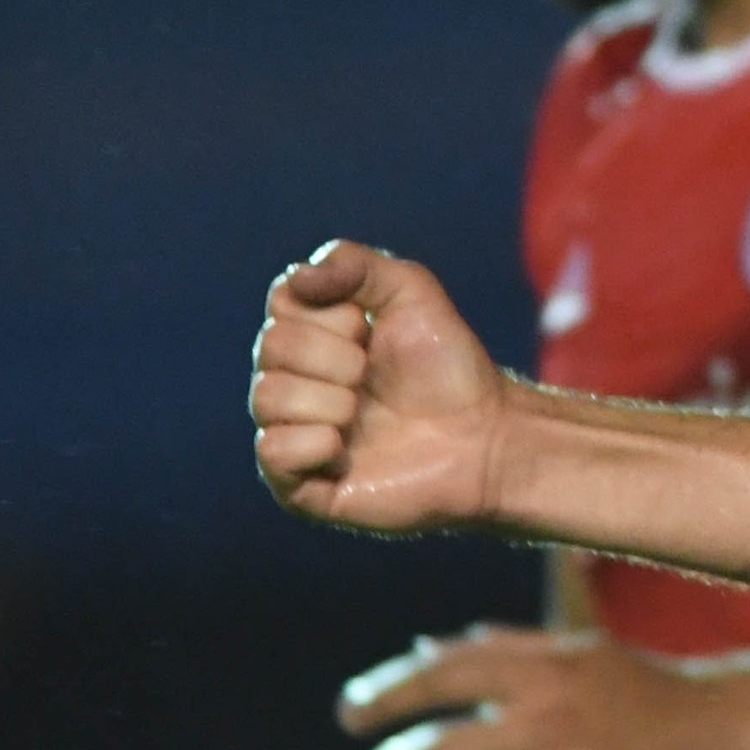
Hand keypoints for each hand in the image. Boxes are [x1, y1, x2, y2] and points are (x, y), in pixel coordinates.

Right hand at [250, 244, 510, 535]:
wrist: (483, 436)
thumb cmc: (447, 364)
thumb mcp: (410, 291)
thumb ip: (354, 264)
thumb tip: (297, 278)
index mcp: (309, 334)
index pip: (281, 302)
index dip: (333, 314)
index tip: (369, 331)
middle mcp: (292, 381)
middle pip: (272, 348)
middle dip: (338, 358)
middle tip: (373, 377)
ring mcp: (294, 433)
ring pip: (267, 398)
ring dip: (331, 401)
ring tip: (364, 415)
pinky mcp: (301, 485)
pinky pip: (271, 454)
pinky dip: (312, 444)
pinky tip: (345, 449)